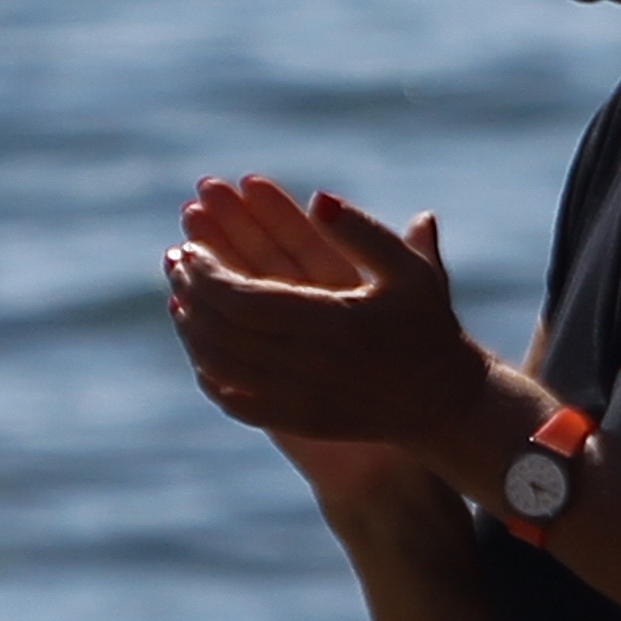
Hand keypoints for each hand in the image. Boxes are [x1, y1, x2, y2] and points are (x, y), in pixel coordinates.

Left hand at [167, 175, 527, 474]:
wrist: (446, 404)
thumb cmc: (428, 328)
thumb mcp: (410, 271)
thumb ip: (364, 232)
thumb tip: (317, 198)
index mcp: (335, 322)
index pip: (247, 297)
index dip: (209, 273)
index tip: (190, 246)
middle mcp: (313, 365)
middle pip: (227, 331)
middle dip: (193, 294)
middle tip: (174, 261)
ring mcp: (302, 399)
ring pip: (225, 367)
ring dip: (193, 332)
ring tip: (179, 299)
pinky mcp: (299, 421)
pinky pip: (239, 404)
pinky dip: (212, 378)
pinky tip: (201, 353)